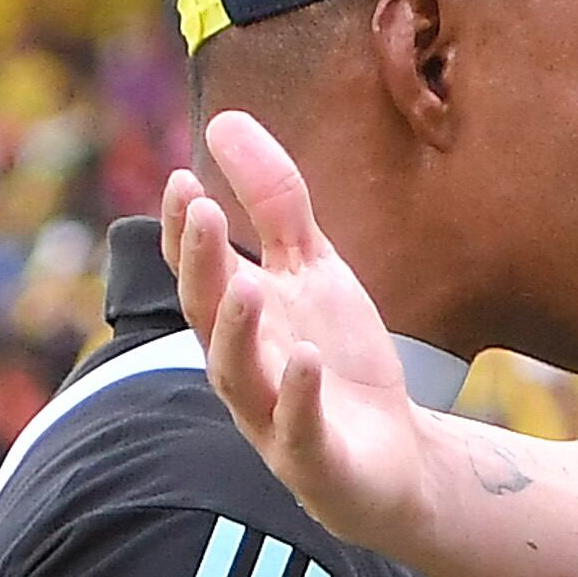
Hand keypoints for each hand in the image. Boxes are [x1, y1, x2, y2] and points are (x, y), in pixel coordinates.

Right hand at [171, 111, 447, 562]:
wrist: (394, 456)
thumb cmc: (337, 357)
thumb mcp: (313, 268)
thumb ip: (274, 202)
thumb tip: (224, 119)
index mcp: (240, 319)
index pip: (199, 271)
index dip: (187, 231)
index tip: (183, 178)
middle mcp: (243, 366)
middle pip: (206, 315)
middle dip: (201, 266)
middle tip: (201, 210)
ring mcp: (272, 416)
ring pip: (237, 376)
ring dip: (237, 330)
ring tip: (245, 285)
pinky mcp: (313, 457)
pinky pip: (297, 429)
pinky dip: (297, 396)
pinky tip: (306, 360)